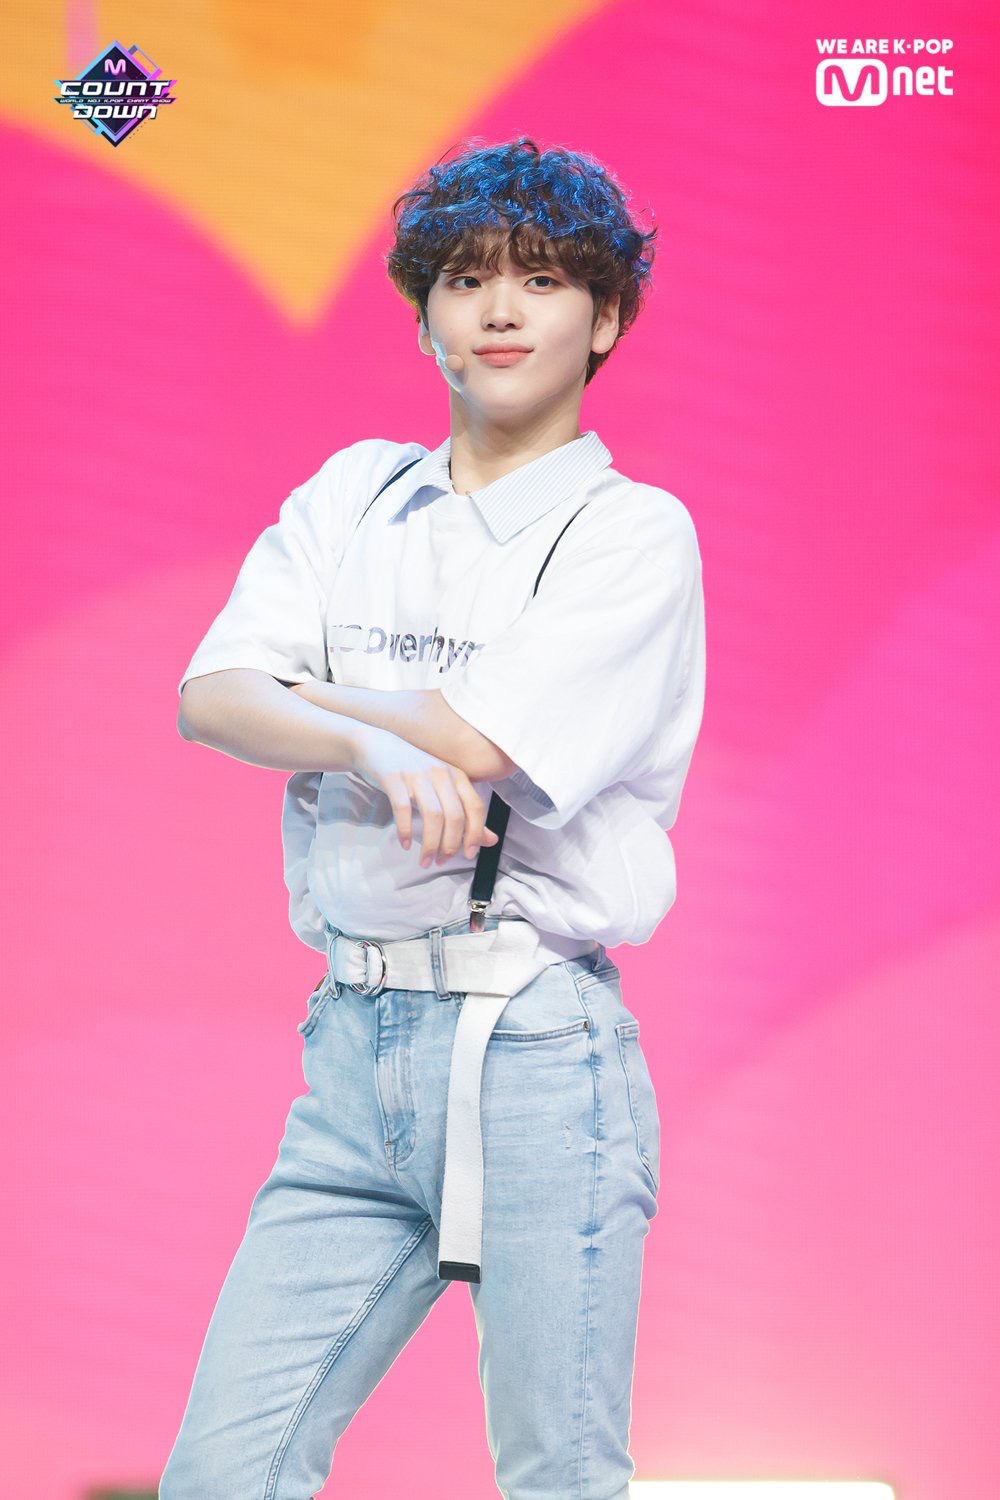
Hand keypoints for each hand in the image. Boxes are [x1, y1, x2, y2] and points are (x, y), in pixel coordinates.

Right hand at [351, 724, 499, 866]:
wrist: (377, 746)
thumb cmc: (414, 772)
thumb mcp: (443, 789)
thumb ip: (467, 814)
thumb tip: (491, 840)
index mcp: (456, 775)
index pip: (475, 807)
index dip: (475, 833)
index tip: (469, 855)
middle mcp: (440, 772)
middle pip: (455, 815)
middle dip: (451, 844)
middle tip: (441, 861)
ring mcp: (416, 774)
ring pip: (433, 815)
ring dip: (430, 844)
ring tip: (425, 861)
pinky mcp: (393, 777)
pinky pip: (403, 808)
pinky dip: (406, 830)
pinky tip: (405, 845)